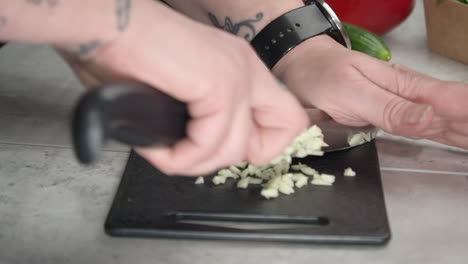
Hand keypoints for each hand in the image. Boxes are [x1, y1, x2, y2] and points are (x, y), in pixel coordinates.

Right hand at [58, 1, 307, 174]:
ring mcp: (236, 76)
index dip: (259, 146)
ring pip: (233, 150)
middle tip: (192, 153)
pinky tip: (159, 148)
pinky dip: (180, 158)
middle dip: (229, 157)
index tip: (220, 146)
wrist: (106, 25)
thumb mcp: (182, 93)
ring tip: (166, 153)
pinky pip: (208, 145)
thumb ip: (205, 119)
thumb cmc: (129, 54)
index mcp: (241, 69)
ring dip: (193, 163)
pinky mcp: (217, 85)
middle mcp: (246, 69)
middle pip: (279, 134)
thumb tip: (203, 150)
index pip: (286, 119)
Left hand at [274, 35, 467, 148]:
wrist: (301, 68)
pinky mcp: (389, 115)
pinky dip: (447, 133)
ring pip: (442, 121)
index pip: (449, 101)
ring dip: (463, 130)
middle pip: (451, 112)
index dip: (466, 114)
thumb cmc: (322, 75)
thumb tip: (428, 121)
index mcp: (405, 85)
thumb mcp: (352, 92)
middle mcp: (408, 95)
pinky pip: (425, 128)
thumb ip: (389, 108)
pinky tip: (458, 137)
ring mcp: (399, 105)